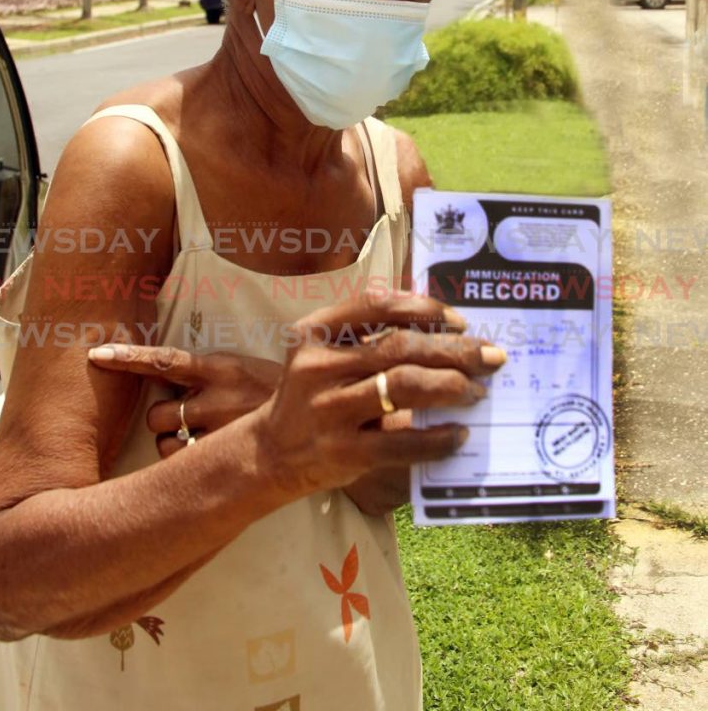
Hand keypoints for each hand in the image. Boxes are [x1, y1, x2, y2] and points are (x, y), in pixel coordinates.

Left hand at [87, 346, 279, 456]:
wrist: (319, 416)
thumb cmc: (272, 395)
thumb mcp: (244, 371)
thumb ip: (207, 374)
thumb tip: (167, 375)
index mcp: (221, 368)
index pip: (166, 360)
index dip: (129, 358)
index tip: (96, 354)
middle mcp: (218, 397)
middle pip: (158, 413)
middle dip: (163, 420)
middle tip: (186, 420)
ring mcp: (221, 430)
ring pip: (166, 443)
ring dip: (174, 445)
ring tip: (203, 440)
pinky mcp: (225, 456)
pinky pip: (184, 464)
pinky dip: (187, 463)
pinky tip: (207, 458)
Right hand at [251, 290, 505, 499]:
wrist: (270, 453)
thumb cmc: (312, 395)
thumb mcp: (323, 353)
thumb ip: (367, 336)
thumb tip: (444, 329)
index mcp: (314, 331)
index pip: (376, 306)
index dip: (424, 309)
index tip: (459, 321)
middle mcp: (318, 366)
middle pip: (400, 347)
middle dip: (454, 350)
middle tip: (491, 357)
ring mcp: (328, 410)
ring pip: (404, 386)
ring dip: (452, 387)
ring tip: (477, 392)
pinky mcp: (343, 452)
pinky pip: (403, 442)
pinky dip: (437, 437)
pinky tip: (458, 435)